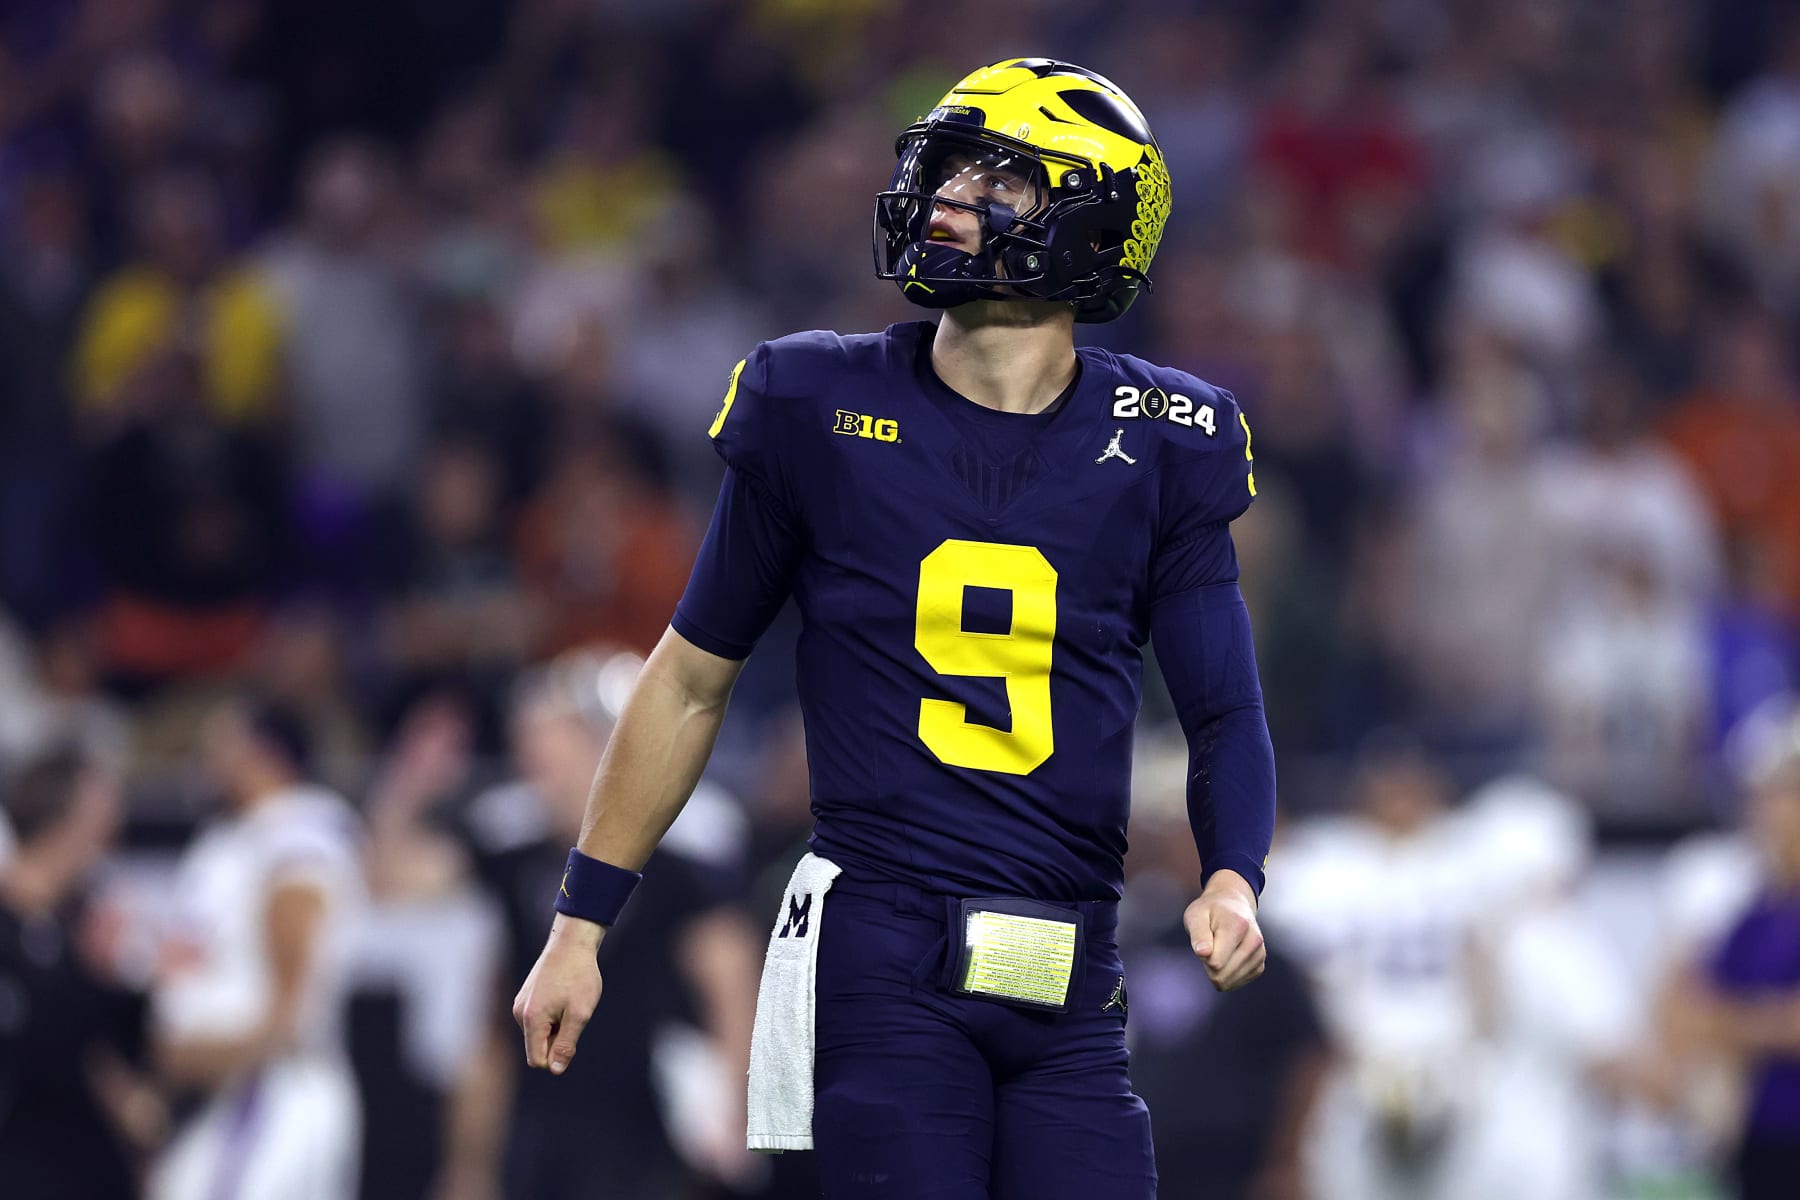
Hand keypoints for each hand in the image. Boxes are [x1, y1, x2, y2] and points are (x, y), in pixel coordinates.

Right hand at [512, 915, 605, 1074]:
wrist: (571, 944)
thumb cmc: (579, 977)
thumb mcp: (579, 1014)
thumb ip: (566, 1044)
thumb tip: (555, 1070)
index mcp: (532, 1020)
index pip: (537, 1060)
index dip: (557, 1056)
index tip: (573, 1036)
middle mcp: (520, 1014)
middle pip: (538, 1047)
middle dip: (557, 1039)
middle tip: (573, 1015)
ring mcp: (520, 1005)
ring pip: (539, 1033)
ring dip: (556, 1027)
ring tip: (569, 1003)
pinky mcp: (525, 998)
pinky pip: (538, 1020)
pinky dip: (552, 1015)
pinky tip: (563, 997)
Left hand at [1183, 870, 1265, 990]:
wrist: (1233, 906)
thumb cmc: (1211, 911)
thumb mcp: (1196, 915)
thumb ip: (1198, 934)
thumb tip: (1202, 953)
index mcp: (1238, 926)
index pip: (1215, 962)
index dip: (1202, 955)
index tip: (1205, 940)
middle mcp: (1254, 941)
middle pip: (1222, 975)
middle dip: (1208, 965)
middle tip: (1210, 944)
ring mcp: (1259, 955)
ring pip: (1229, 982)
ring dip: (1217, 970)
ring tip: (1219, 948)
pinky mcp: (1259, 966)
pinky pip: (1235, 983)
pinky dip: (1226, 974)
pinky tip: (1227, 956)